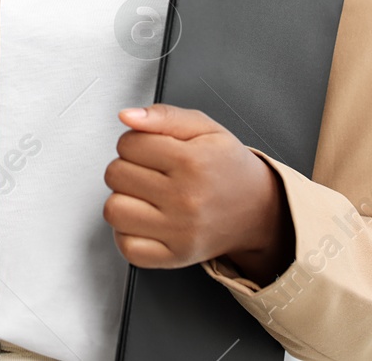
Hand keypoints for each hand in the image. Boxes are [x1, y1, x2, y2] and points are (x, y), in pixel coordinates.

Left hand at [103, 103, 293, 282]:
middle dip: (127, 167)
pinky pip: (127, 247)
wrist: (257, 209)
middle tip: (149, 171)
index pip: (127, 144)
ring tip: (144, 195)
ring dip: (123, 199)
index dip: (134, 142)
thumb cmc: (227, 166)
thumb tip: (127, 116)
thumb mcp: (204, 127)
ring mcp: (179, 231)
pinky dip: (127, 233)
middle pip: (116, 175)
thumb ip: (163, 115)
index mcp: (191, 161)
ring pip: (114, 210)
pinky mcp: (175, 256)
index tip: (149, 148)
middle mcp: (185, 198)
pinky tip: (144, 220)